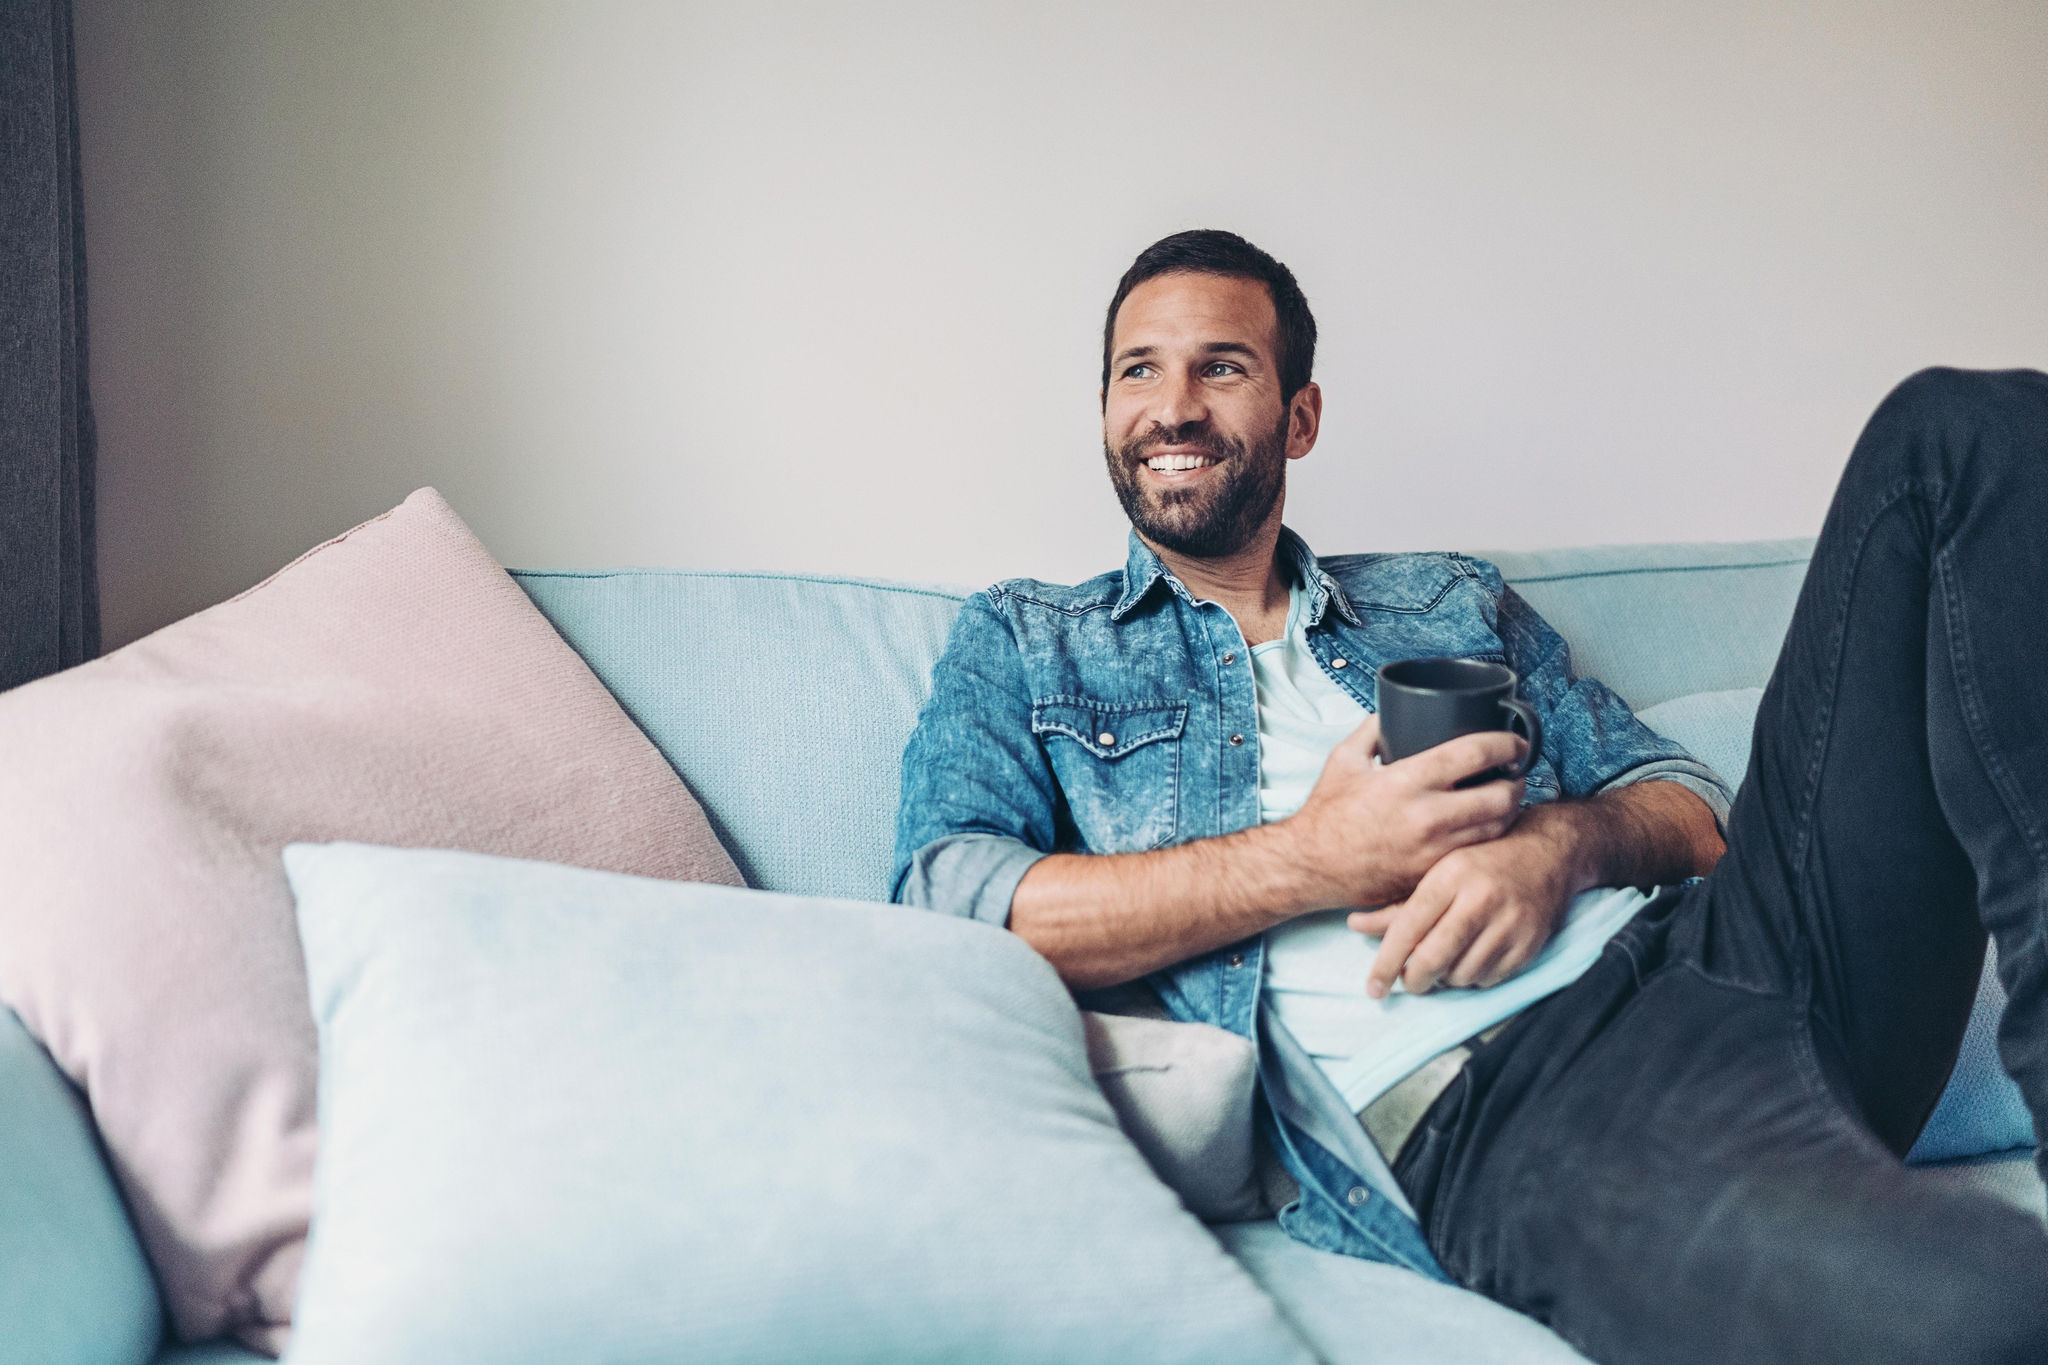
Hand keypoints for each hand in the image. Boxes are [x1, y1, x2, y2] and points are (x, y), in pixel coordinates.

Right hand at [1280, 716, 1528, 911]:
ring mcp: (1433, 850)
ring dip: (1509, 811)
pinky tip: (1485, 827)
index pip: (1475, 754)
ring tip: (1506, 798)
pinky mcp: (1432, 874)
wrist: (1310, 865)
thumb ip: (1371, 730)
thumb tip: (1393, 711)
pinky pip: (1476, 853)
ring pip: (1496, 829)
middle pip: (1500, 796)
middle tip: (1517, 772)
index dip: (1506, 744)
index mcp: (1407, 781)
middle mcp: (1426, 817)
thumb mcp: (1344, 759)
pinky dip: (1488, 838)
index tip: (1515, 742)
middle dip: (1518, 781)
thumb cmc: (1327, 813)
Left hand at [1350, 809, 1583, 998]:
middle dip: (1414, 980)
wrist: (1548, 853)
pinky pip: (1489, 979)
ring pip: (1460, 975)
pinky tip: (1471, 957)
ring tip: (1444, 960)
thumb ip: (1397, 905)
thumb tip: (1354, 925)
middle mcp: (1481, 898)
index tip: (1373, 988)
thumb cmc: (1480, 863)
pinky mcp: (1530, 944)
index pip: (1407, 928)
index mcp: (1451, 875)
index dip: (1385, 963)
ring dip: (1445, 977)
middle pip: (1433, 959)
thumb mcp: (1437, 872)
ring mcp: (1510, 923)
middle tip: (1408, 982)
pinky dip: (1473, 976)